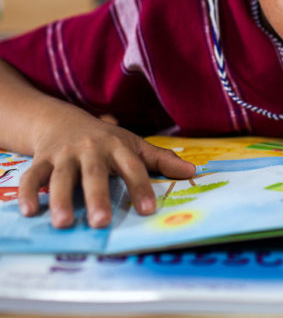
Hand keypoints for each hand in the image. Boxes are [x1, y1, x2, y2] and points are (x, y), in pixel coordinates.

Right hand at [18, 107, 195, 228]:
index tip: (148, 211)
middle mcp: (92, 149)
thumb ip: (161, 160)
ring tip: (64, 223)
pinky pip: (32, 175)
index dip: (141, 187)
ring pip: (61, 176)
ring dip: (61, 198)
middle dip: (98, 196)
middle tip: (102, 222)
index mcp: (118, 147)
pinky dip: (29, 192)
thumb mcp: (133, 145)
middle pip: (95, 173)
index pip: (132, 167)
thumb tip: (193, 172)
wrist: (64, 120)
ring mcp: (65, 153)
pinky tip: (30, 212)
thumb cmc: (106, 140)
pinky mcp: (42, 158)